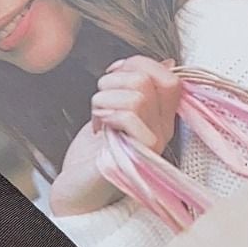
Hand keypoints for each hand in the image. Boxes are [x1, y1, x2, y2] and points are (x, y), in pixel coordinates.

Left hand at [48, 57, 182, 216]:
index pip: (169, 75)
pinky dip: (106, 114)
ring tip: (97, 115)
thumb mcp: (117, 107)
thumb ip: (137, 86)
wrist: (78, 185)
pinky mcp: (137, 155)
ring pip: (138, 95)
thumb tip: (166, 61)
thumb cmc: (95, 148)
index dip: (137, 64)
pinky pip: (130, 115)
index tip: (112, 75)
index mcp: (162, 115)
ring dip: (104, 98)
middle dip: (113, 81)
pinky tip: (99, 127)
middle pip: (149, 81)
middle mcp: (164, 129)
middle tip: (99, 100)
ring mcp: (153, 144)